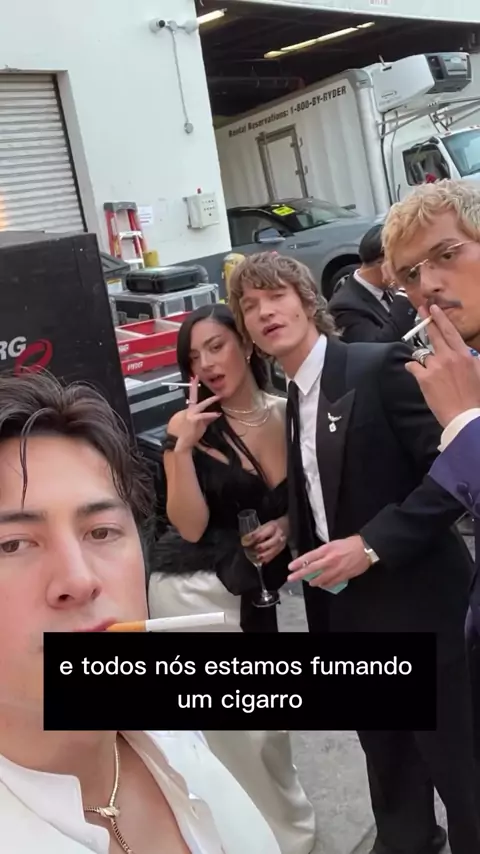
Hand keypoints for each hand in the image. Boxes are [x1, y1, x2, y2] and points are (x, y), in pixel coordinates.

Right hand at [175, 376, 220, 451]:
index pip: (190, 399)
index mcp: (184, 412)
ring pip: (201, 406)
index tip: (194, 379)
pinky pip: (204, 416)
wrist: (176, 443)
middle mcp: (187, 411)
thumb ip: (196, 419)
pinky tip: (217, 414)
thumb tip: (207, 416)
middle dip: (193, 387)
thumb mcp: (184, 425)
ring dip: (210, 401)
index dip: (192, 389)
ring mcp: (191, 415)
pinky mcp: (196, 421)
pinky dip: (211, 415)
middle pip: (192, 397)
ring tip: (218, 397)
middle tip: (196, 377)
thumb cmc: (178, 436)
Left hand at [247, 517, 288, 563]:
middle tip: (250, 550)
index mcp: (272, 527)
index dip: (252, 539)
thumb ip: (256, 532)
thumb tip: (245, 539)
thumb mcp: (265, 525)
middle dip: (259, 548)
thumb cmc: (273, 526)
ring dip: (263, 555)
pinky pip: (274, 556)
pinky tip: (261, 560)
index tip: (244, 542)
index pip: (261, 534)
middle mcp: (278, 535)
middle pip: (268, 544)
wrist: (287, 527)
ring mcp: (281, 543)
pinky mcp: (281, 549)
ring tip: (256, 557)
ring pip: (272, 551)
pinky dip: (266, 559)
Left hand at [288, 535, 369, 588]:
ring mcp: (336, 569)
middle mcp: (329, 560)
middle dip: (299, 574)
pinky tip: (322, 585)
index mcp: (326, 549)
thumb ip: (324, 551)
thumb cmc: (350, 543)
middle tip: (291, 578)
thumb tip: (314, 558)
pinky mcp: (343, 576)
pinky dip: (325, 584)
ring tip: (309, 583)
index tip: (290, 567)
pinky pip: (331, 583)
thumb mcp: (334, 543)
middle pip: (311, 569)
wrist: (366, 548)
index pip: (309, 557)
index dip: (298, 562)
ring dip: (313, 581)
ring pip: (320, 578)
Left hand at [405, 305, 479, 426]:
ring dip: (424, 358)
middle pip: (435, 335)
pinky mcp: (424, 378)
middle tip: (420, 309)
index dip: (441, 318)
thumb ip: (472, 359)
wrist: (464, 416)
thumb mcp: (478, 372)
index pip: (450, 332)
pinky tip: (413, 370)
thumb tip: (467, 353)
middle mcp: (449, 357)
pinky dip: (412, 368)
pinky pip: (413, 366)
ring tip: (429, 368)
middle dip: (427, 320)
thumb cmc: (474, 397)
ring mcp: (435, 366)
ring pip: (424, 354)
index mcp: (464, 355)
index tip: (433, 308)